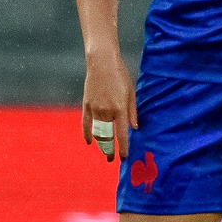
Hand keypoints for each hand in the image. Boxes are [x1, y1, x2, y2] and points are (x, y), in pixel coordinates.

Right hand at [81, 47, 136, 161]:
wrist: (102, 62)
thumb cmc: (120, 75)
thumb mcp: (131, 92)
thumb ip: (132, 112)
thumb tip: (135, 128)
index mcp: (120, 109)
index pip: (122, 134)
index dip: (122, 148)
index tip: (123, 158)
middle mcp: (106, 111)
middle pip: (107, 137)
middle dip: (109, 150)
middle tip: (111, 159)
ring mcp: (95, 109)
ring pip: (96, 132)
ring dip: (100, 144)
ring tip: (104, 151)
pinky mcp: (86, 105)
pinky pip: (85, 124)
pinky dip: (87, 134)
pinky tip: (89, 141)